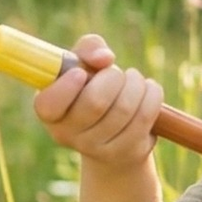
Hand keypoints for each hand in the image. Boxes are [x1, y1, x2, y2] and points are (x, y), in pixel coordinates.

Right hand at [32, 33, 163, 168]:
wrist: (115, 131)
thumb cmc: (93, 87)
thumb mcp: (84, 63)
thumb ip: (88, 48)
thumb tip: (105, 58)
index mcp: (50, 112)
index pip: (49, 105)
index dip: (66, 86)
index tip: (81, 73)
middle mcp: (68, 135)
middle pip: (95, 102)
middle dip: (113, 77)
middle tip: (117, 73)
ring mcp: (97, 149)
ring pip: (124, 109)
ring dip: (136, 84)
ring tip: (134, 80)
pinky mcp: (127, 153)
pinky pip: (145, 117)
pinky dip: (152, 95)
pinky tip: (148, 91)